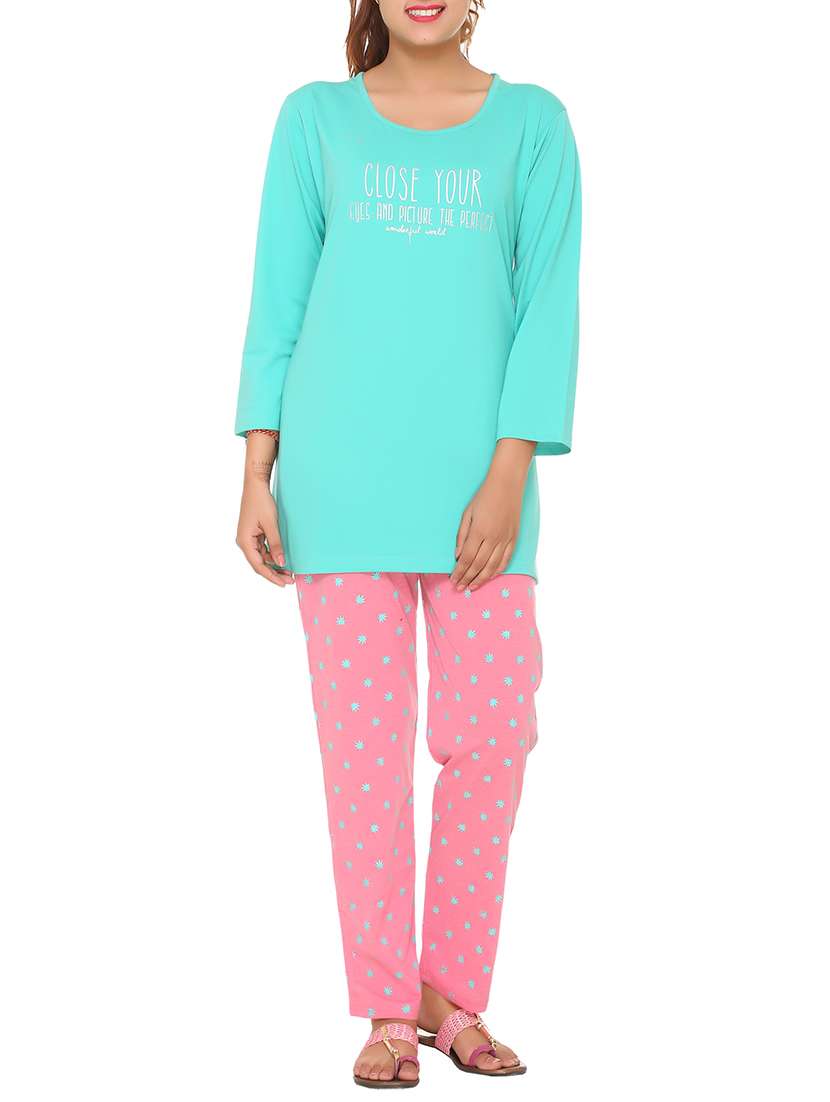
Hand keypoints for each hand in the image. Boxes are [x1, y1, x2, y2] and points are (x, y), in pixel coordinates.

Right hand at [236, 432, 293, 586]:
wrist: (256, 485)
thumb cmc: (261, 502)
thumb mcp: (271, 524)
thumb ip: (275, 544)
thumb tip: (281, 562)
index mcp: (244, 541)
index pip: (258, 566)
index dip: (271, 576)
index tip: (284, 583)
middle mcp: (244, 542)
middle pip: (259, 564)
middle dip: (274, 572)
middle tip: (290, 580)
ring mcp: (248, 538)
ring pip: (261, 557)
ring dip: (274, 564)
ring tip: (289, 571)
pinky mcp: (253, 534)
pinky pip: (262, 549)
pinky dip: (272, 555)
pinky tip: (282, 559)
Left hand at [450, 438, 535, 590]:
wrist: (507, 484)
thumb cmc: (484, 496)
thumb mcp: (467, 513)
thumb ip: (461, 536)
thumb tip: (457, 556)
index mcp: (479, 531)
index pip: (467, 558)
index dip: (459, 572)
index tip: (453, 580)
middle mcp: (493, 538)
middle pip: (478, 565)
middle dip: (468, 578)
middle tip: (460, 589)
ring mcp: (505, 539)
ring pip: (492, 566)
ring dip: (481, 578)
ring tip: (473, 587)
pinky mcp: (514, 538)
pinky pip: (506, 559)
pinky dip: (498, 570)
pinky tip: (490, 576)